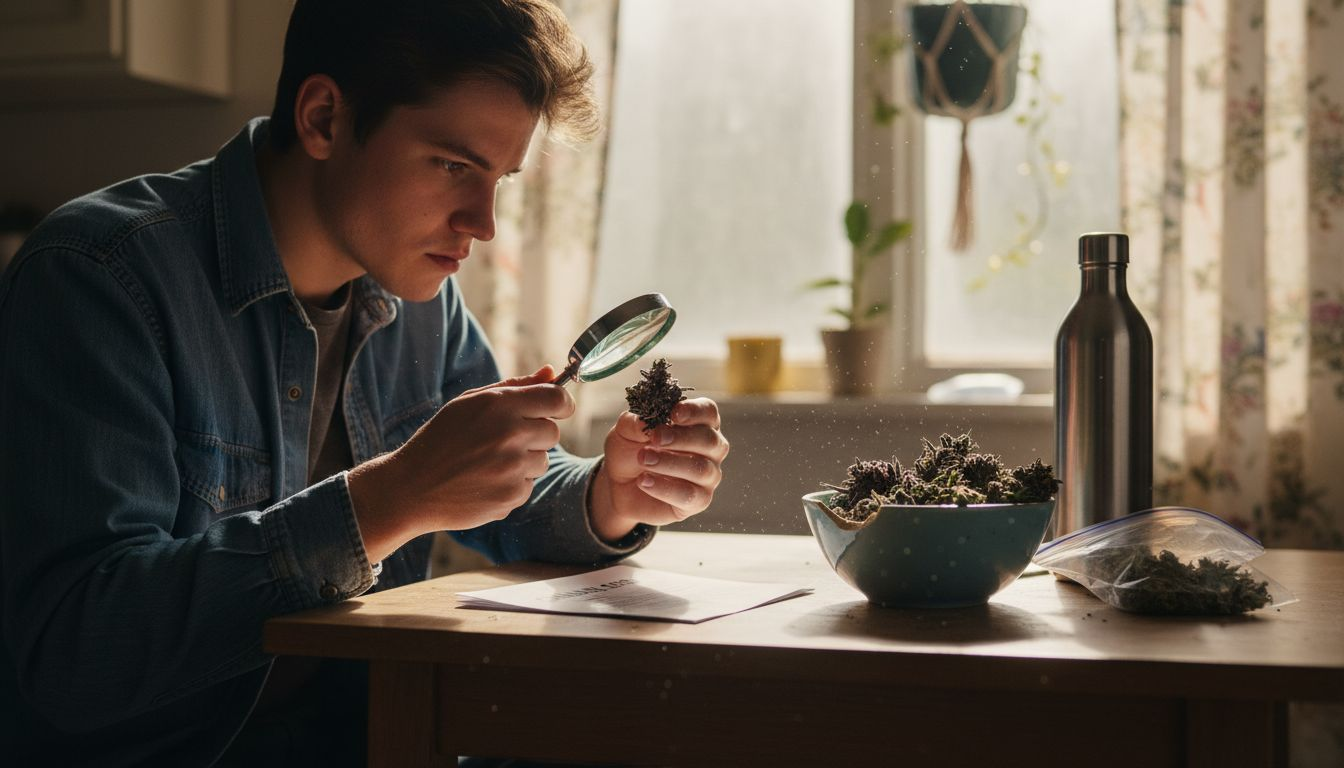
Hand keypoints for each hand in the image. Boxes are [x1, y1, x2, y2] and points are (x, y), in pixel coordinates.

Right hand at [348, 365, 572, 561]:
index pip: (556, 398)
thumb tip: (552, 372)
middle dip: (536, 434)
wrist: (412, 487)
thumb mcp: (469, 403)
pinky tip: (484, 481)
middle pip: (553, 432)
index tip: (558, 408)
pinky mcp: (512, 497)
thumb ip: (515, 386)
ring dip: (524, 461)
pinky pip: (528, 486)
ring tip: (488, 462)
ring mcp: (512, 469)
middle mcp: (510, 435)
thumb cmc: (441, 439)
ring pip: (542, 461)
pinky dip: (512, 484)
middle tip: (505, 439)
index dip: (562, 403)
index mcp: (499, 405)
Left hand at [589, 397, 728, 541]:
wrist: (619, 486)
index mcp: (698, 423)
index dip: (694, 411)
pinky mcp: (699, 501)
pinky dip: (665, 487)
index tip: (674, 413)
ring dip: (670, 463)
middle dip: (681, 438)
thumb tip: (644, 420)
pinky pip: (690, 495)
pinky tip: (644, 481)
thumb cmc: (630, 451)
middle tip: (655, 438)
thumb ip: (634, 423)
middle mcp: (710, 449)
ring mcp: (708, 476)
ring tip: (644, 459)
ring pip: (701, 469)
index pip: (708, 412)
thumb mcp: (625, 432)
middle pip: (710, 440)